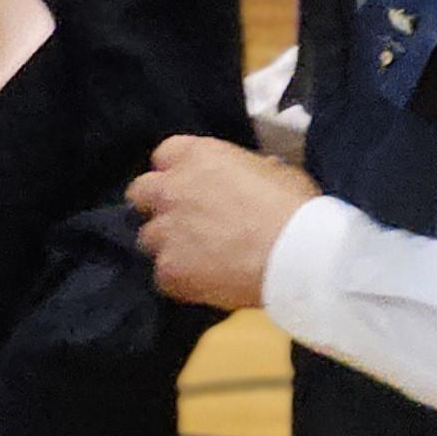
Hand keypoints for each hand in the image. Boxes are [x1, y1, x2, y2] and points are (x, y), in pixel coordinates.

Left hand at [129, 134, 320, 312]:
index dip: (178, 170)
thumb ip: (246, 172)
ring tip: (200, 257)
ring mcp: (165, 232)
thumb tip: (246, 181)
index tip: (193, 183)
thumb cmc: (295, 208)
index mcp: (199, 156)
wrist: (296, 255)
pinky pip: (164, 275)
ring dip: (169, 244)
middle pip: (141, 193)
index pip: (165, 154)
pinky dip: (182, 278)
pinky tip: (209, 281)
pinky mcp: (168, 270)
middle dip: (158, 204)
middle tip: (186, 219)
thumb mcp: (276, 172)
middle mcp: (172, 189)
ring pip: (149, 237)